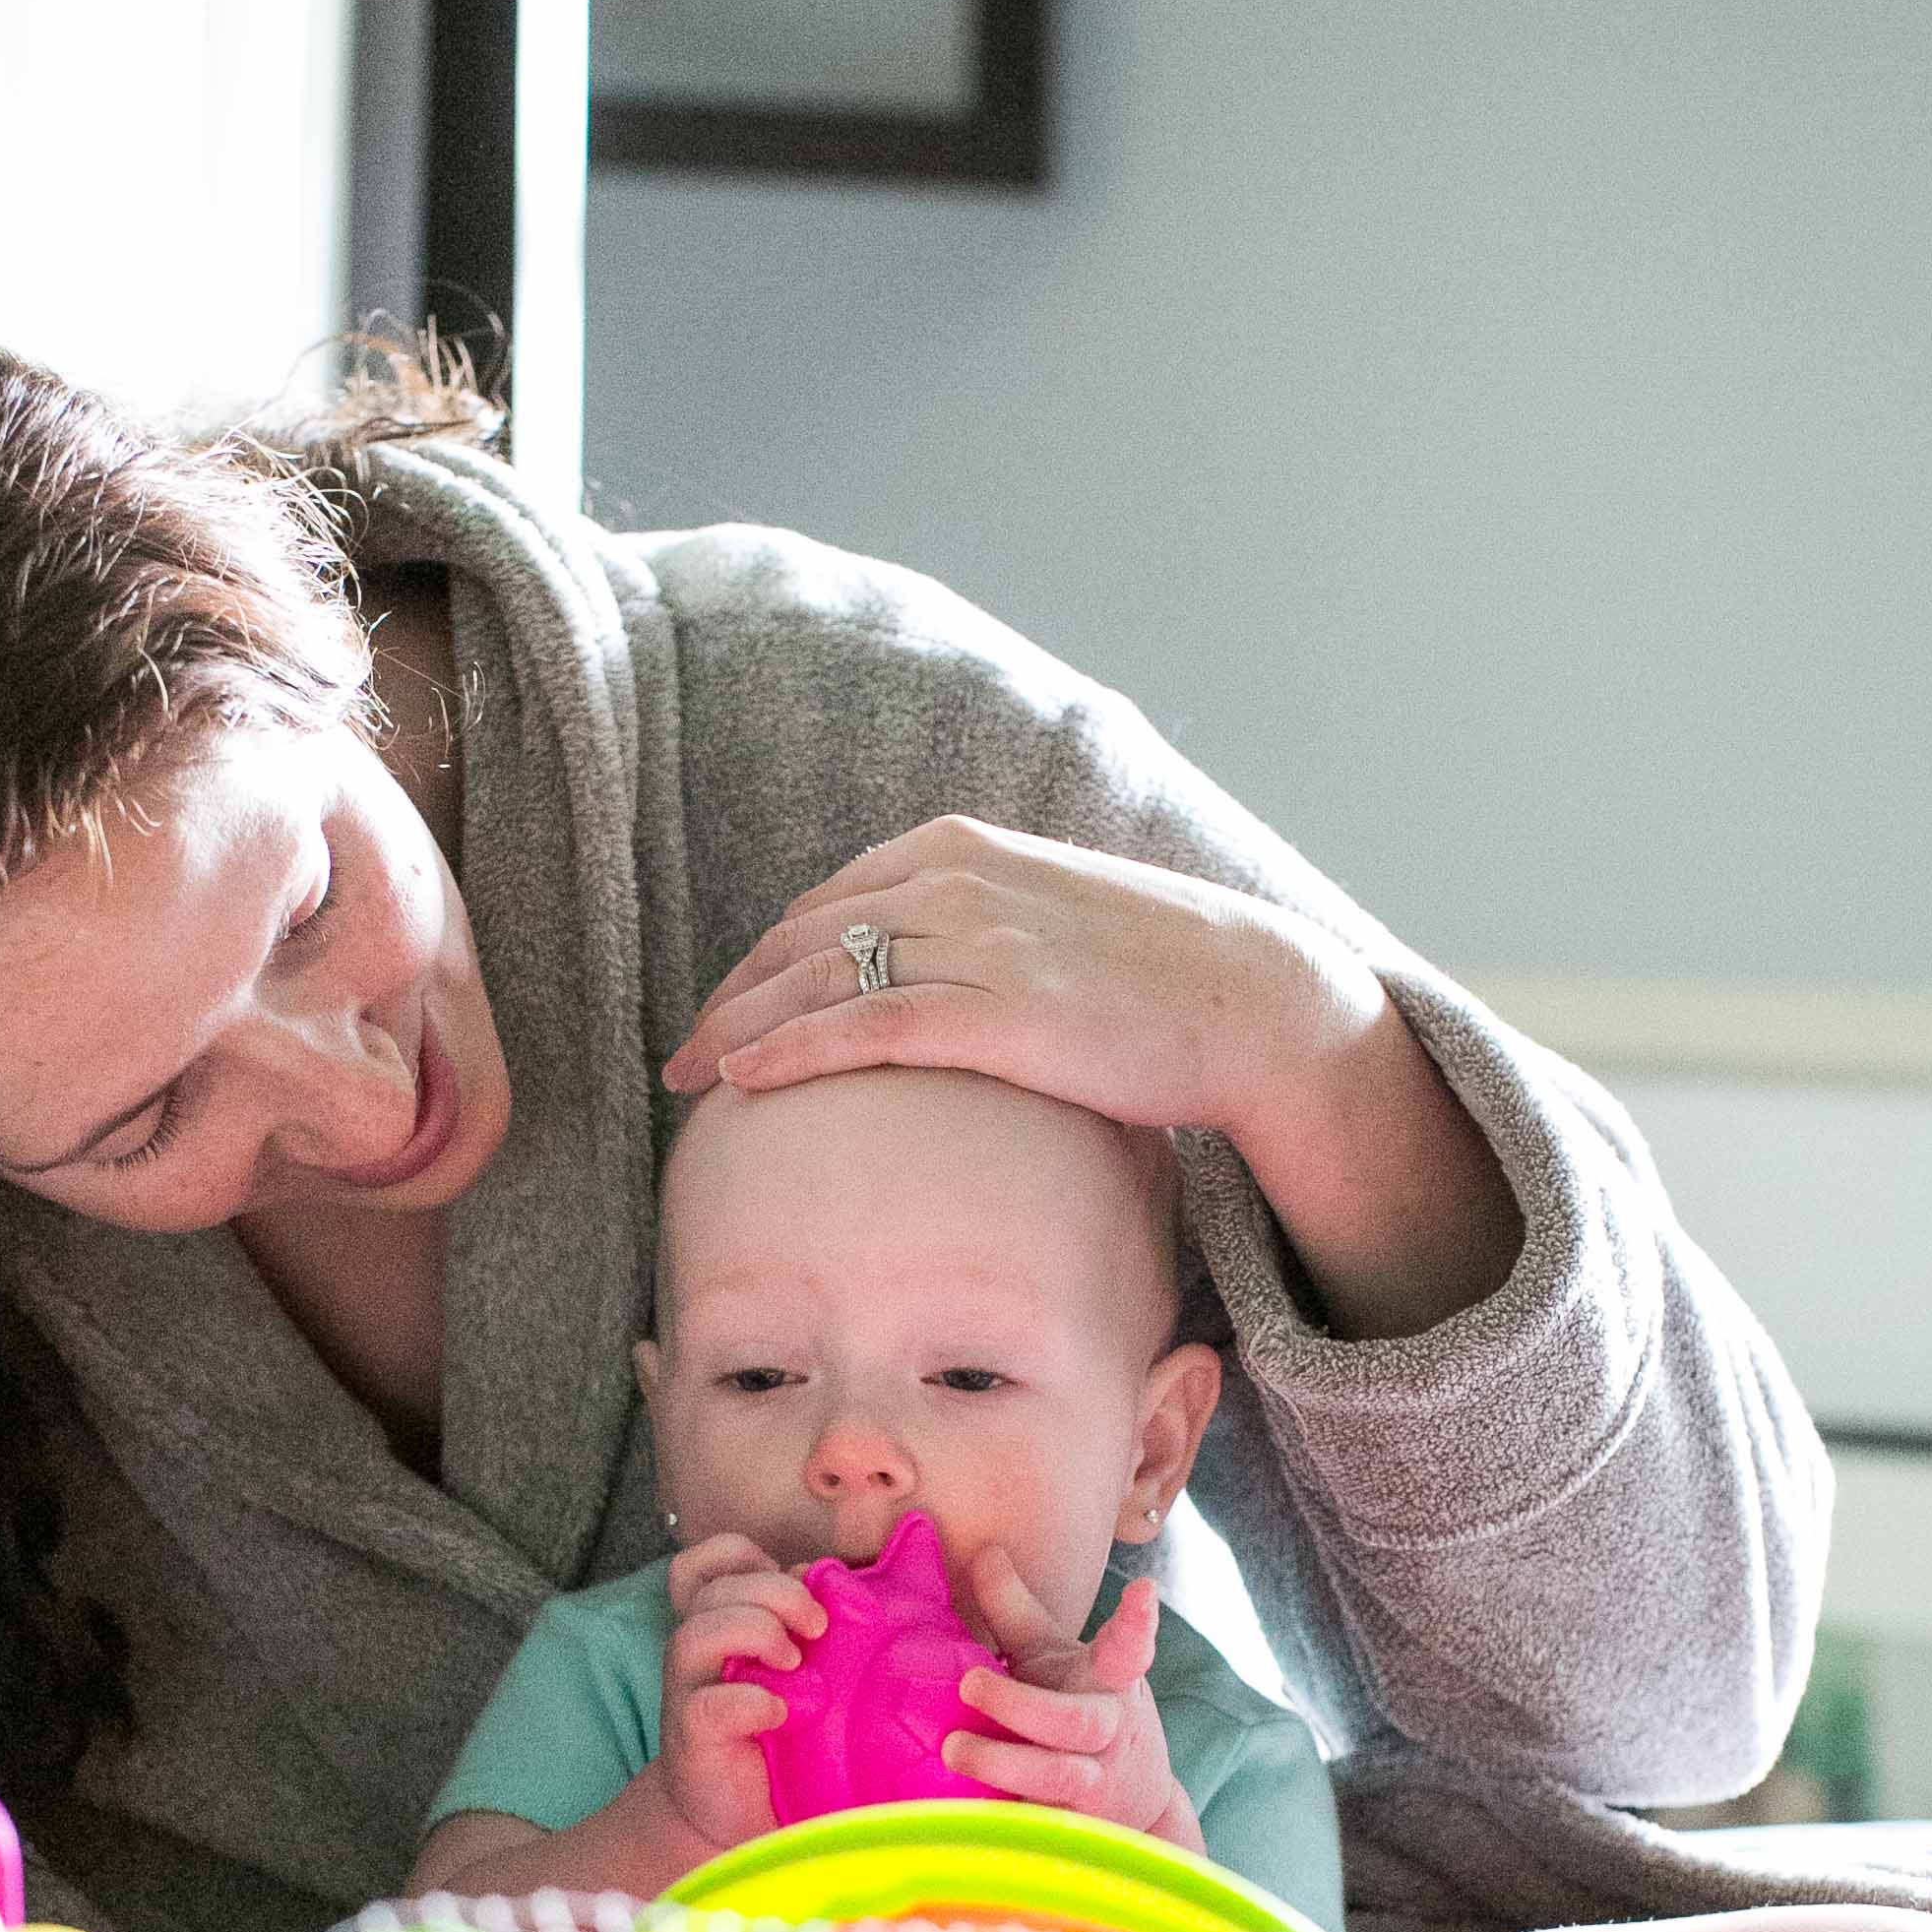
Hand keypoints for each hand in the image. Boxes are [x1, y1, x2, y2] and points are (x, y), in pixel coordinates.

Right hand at [655, 1533, 826, 1854]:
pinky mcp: (693, 1740)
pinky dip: (749, 1700)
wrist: (743, 1818)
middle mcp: (701, 1653)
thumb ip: (823, 1630)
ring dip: (755, 1633)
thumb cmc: (786, 1738)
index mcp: (726, 1625)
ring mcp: (690, 1694)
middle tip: (819, 1627)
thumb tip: (863, 1580)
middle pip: (715, 1590)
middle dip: (775, 1594)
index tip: (799, 1581)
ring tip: (797, 1663)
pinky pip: (707, 1705)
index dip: (745, 1557)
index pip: (711, 1563)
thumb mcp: (809, 1674)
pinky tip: (781, 1712)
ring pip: (696, 1634)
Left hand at [661, 815, 1289, 1131]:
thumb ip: (976, 934)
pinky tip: (743, 1082)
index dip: (761, 964)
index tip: (725, 1013)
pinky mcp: (995, 1007)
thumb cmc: (1157, 979)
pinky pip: (864, 1027)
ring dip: (739, 1029)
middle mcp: (951, 880)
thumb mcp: (1046, 926)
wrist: (1250, 1001)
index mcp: (957, 850)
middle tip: (681, 1055)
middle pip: (800, 939)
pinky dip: (791, 1051)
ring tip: (690, 1077)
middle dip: (731, 998)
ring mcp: (972, 939)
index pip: (825, 905)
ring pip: (817, 981)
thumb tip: (929, 985)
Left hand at [940, 1549, 1201, 1850]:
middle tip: (971, 1683)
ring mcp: (1093, 1786)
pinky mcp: (1071, 1830)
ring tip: (952, 1750)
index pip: (1128, 1649)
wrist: (1138, 1808)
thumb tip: (983, 1549)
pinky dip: (1002, 1821)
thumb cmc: (1076, 1710)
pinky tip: (960, 1815)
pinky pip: (1037, 1827)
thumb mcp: (1053, 1659)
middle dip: (1022, 1705)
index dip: (1136, 1623)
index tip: (1141, 1591)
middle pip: (1076, 1721)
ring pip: (1059, 1778)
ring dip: (1003, 1763)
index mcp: (1108, 1684)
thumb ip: (1016, 1610)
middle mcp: (1107, 1733)